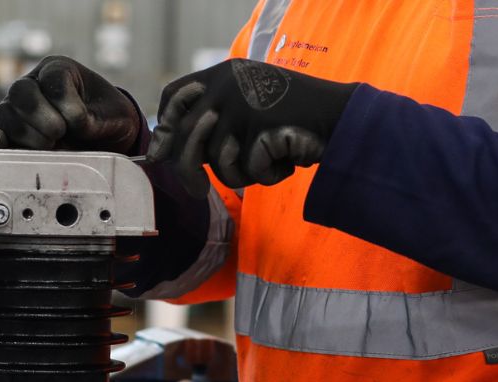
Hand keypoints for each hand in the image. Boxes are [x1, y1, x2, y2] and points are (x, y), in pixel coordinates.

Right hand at [0, 56, 144, 153]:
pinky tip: (8, 148)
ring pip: (4, 113)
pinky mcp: (10, 135)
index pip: (53, 78)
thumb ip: (91, 120)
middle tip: (59, 133)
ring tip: (49, 145)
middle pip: (20, 91)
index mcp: (58, 70)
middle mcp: (33, 86)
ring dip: (25, 133)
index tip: (81, 121)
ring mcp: (17, 110)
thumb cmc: (108, 119)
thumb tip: (66, 130)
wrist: (105, 139)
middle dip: (40, 117)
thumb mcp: (112, 115)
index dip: (65, 102)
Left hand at [148, 59, 355, 192]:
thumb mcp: (248, 107)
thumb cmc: (293, 119)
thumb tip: (168, 151)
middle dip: (188, 171)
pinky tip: (286, 159)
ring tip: (267, 160)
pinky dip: (268, 175)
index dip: (166, 128)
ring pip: (219, 160)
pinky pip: (249, 170)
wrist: (339, 116)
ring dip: (243, 173)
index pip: (176, 95)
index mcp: (223, 73)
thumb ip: (214, 119)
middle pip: (188, 136)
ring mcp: (243, 106)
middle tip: (198, 191)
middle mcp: (227, 85)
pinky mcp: (259, 128)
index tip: (159, 155)